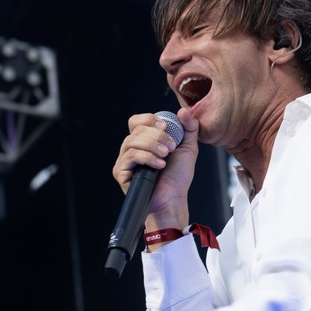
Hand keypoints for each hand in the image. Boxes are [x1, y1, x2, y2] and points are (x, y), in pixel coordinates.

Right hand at [112, 108, 199, 228]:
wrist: (173, 199)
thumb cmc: (178, 177)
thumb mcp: (188, 148)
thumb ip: (189, 128)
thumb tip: (183, 111)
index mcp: (144, 140)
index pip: (137, 121)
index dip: (150, 120)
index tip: (166, 127)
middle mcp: (131, 148)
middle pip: (136, 129)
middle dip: (157, 135)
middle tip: (171, 147)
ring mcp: (125, 160)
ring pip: (132, 141)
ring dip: (153, 145)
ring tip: (166, 155)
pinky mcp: (121, 172)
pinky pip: (130, 156)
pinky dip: (147, 157)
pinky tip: (159, 165)